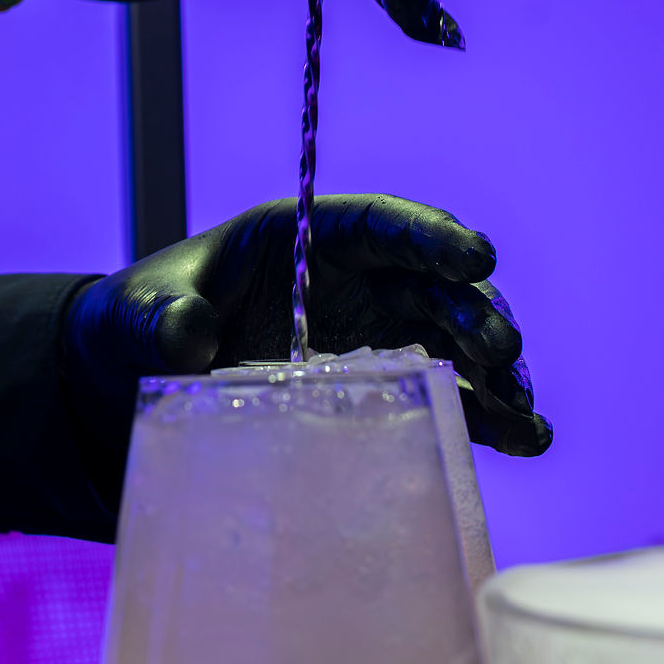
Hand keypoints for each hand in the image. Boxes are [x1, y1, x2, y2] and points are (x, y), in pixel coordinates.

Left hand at [60, 195, 551, 511]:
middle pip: (431, 286)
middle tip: (502, 353)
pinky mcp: (375, 388)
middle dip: (474, 314)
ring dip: (494, 373)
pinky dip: (481, 415)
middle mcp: (352, 280)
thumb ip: (163, 319)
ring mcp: (370, 334)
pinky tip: (521, 439)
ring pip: (451, 341)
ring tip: (527, 417)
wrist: (136, 377)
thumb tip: (189, 338)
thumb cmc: (142, 322)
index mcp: (306, 236)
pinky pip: (440, 395)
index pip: (381, 223)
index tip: (477, 257)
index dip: (432, 235)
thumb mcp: (140, 315)